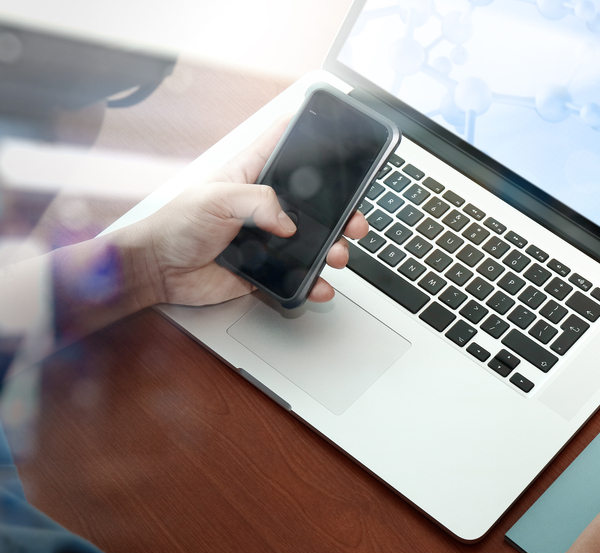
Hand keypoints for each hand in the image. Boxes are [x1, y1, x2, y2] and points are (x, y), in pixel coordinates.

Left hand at [125, 116, 369, 305]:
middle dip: (341, 210)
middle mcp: (265, 204)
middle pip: (314, 200)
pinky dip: (314, 281)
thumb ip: (257, 202)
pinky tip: (321, 284)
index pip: (285, 143)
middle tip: (354, 222)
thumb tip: (289, 222)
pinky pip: (298, 274)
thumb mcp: (215, 200)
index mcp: (252, 175)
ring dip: (332, 247)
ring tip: (336, 255)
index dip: (311, 134)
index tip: (339, 134)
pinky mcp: (268, 267)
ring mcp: (269, 236)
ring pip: (313, 239)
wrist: (158, 271)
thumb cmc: (175, 226)